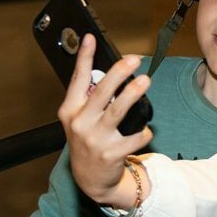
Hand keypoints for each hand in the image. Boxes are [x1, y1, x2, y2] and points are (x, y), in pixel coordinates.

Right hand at [59, 34, 152, 206]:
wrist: (90, 179)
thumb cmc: (88, 141)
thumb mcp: (80, 120)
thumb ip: (89, 99)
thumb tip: (109, 73)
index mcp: (70, 111)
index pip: (77, 79)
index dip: (84, 57)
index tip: (91, 38)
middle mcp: (80, 123)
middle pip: (101, 92)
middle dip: (119, 72)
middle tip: (133, 60)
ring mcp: (95, 139)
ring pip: (118, 111)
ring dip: (133, 94)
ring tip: (145, 81)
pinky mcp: (111, 153)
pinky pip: (134, 136)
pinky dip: (143, 131)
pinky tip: (145, 130)